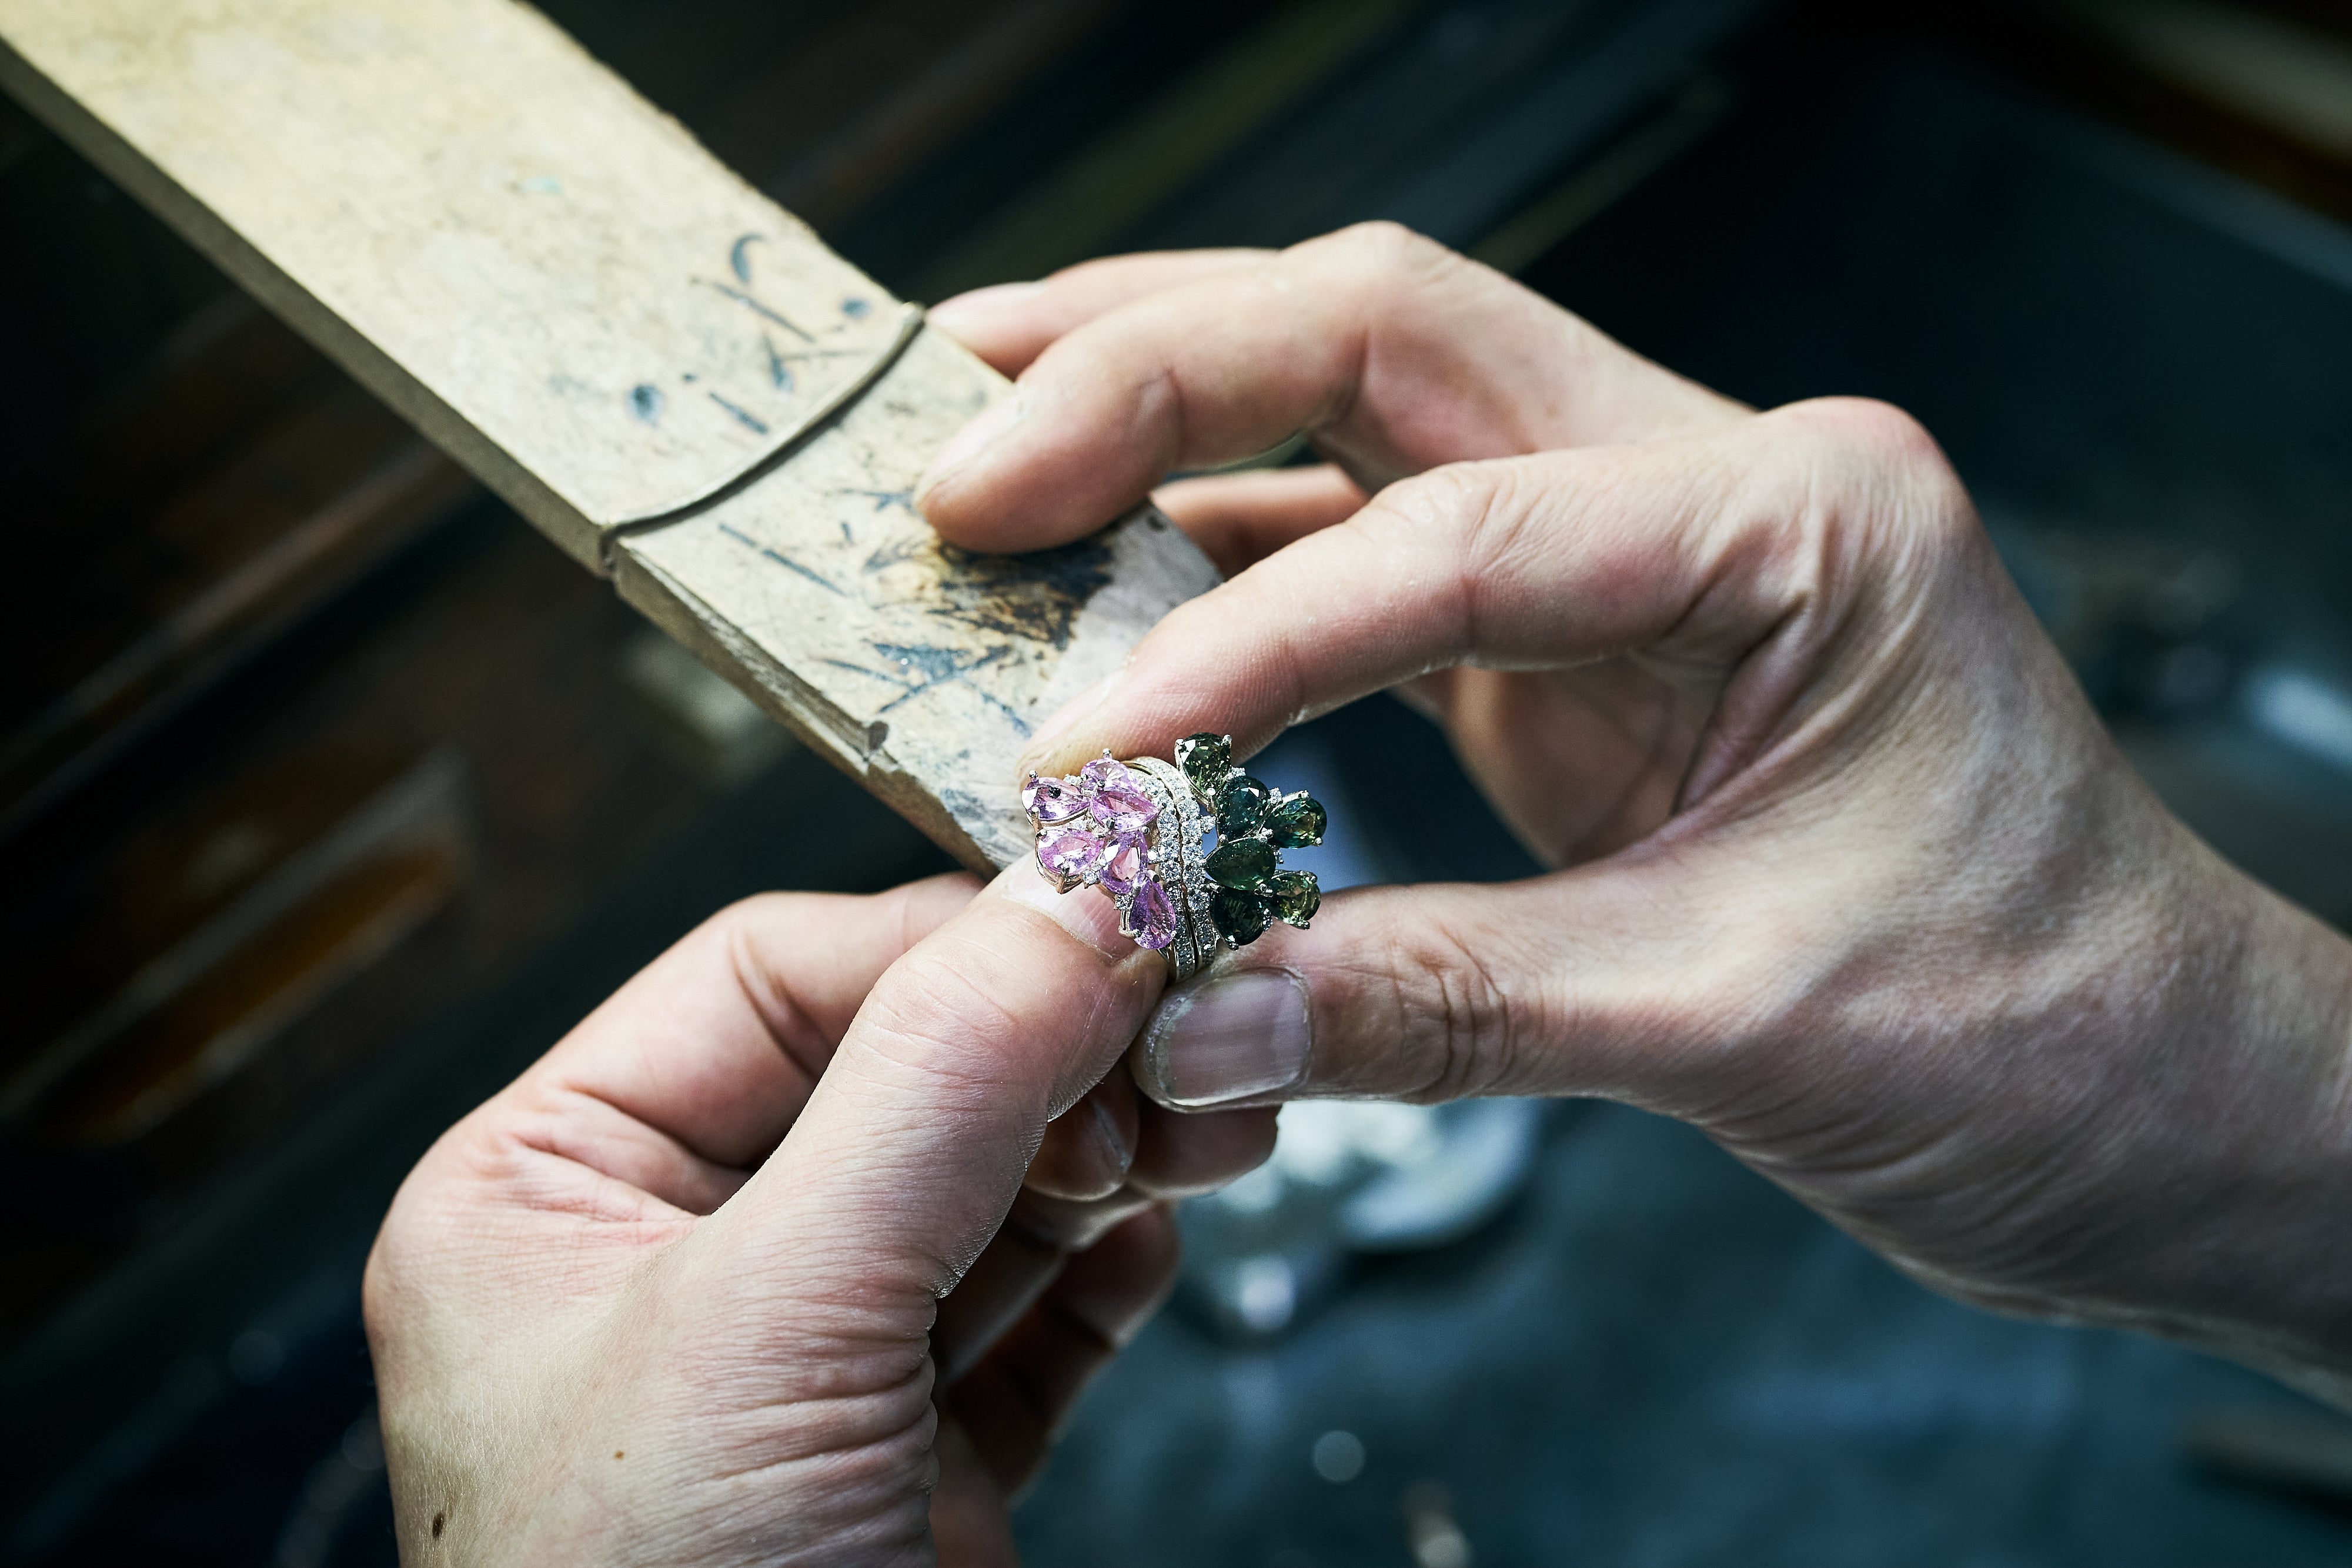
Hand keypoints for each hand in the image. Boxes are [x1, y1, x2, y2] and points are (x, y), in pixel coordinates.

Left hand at [364, 871, 1273, 1564]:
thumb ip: (936, 1083)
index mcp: (548, 1195)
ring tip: (1197, 1129)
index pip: (774, 977)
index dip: (946, 941)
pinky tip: (1153, 1238)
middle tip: (1181, 1031)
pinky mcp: (909, 1458)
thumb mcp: (777, 1320)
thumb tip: (1079, 893)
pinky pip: (1025, 1310)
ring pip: (978, 1184)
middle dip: (1046, 1054)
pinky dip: (1103, 1267)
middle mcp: (669, 1264)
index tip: (1107, 917)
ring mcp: (799, 1365)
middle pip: (893, 1071)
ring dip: (1098, 1148)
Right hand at [918, 226, 2351, 1389]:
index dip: (1234, 647)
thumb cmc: (2046, 1040)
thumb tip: (1180, 1019)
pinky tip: (1097, 593)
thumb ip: (1440, 1008)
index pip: (1448, 536)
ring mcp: (1641, 549)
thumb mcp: (1737, 1024)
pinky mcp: (1584, 644)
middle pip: (1384, 336)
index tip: (1081, 759)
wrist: (2162, 1105)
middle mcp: (1713, 483)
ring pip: (1361, 412)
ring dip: (1163, 425)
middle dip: (1152, 371)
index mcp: (1798, 520)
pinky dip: (1221, 572)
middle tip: (956, 447)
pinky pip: (1369, 560)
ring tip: (978, 448)